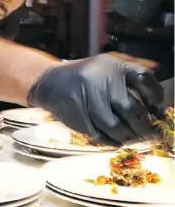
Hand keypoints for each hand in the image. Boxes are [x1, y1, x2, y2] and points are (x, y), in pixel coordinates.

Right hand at [27, 55, 163, 143]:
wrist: (49, 81)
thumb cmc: (84, 78)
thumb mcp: (107, 69)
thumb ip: (130, 81)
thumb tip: (156, 109)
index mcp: (113, 66)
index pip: (145, 80)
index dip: (156, 99)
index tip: (158, 112)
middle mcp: (101, 79)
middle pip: (132, 109)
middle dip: (144, 127)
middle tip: (150, 134)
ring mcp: (87, 97)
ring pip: (115, 126)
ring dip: (127, 137)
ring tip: (131, 139)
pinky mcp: (76, 113)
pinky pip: (98, 133)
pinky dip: (110, 140)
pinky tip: (114, 140)